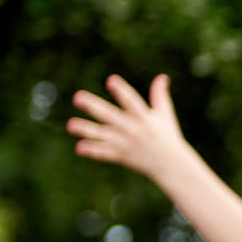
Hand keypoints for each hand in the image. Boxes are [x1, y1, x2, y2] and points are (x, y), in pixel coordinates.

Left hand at [68, 74, 188, 180]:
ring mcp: (126, 144)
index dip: (121, 91)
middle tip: (77, 97)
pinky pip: (105, 153)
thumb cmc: (167, 136)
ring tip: (71, 125)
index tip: (111, 80)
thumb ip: (160, 96)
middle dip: (94, 107)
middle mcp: (133, 129)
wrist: (171, 165)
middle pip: (110, 116)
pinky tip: (79, 147)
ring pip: (103, 135)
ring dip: (86, 130)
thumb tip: (162, 77)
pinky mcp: (122, 156)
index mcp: (144, 117)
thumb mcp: (165, 115)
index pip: (132, 101)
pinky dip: (93, 151)